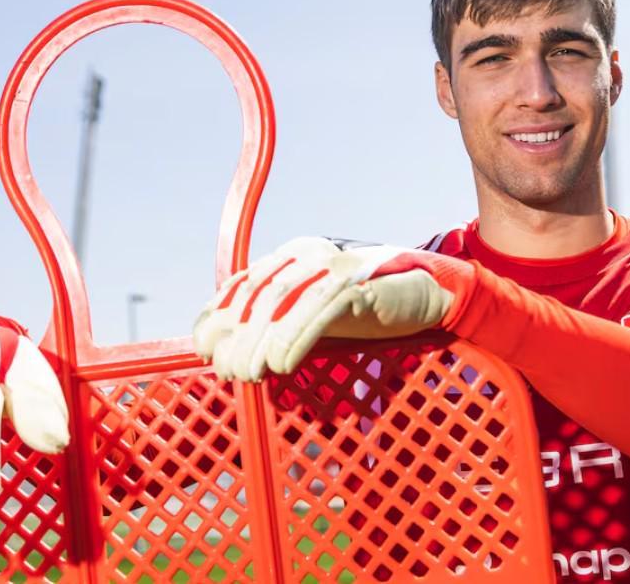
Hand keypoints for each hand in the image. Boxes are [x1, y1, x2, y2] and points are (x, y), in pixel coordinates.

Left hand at [193, 237, 473, 380]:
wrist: (424, 294)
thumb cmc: (363, 310)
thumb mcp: (313, 317)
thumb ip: (278, 326)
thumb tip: (230, 356)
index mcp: (289, 257)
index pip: (241, 283)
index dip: (216, 315)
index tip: (204, 349)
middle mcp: (307, 255)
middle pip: (259, 294)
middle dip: (238, 336)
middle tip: (232, 372)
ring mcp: (334, 265)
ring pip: (284, 300)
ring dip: (261, 341)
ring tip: (251, 374)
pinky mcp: (359, 282)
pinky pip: (321, 309)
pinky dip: (297, 339)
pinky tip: (283, 366)